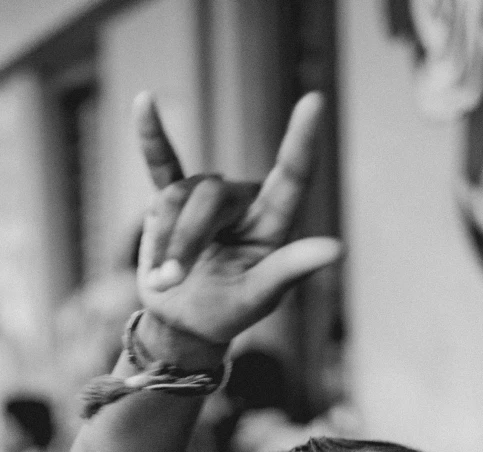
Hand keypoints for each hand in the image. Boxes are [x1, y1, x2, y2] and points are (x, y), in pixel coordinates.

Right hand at [131, 91, 345, 360]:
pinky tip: (144, 101)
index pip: (292, 175)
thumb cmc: (228, 311)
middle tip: (169, 280)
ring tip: (161, 280)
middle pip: (212, 197)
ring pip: (179, 195)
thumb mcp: (260, 297)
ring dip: (164, 240)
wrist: (183, 321)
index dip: (301, 140)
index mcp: (273, 220)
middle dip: (186, 239)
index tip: (315, 100)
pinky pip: (162, 163)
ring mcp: (206, 196)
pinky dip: (151, 136)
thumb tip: (338, 249)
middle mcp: (243, 201)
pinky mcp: (170, 198)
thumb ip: (291, 268)